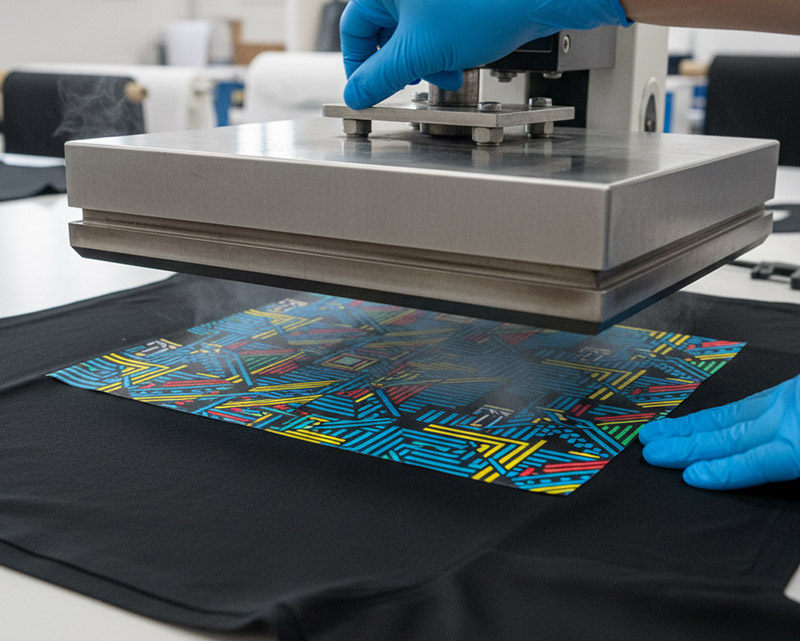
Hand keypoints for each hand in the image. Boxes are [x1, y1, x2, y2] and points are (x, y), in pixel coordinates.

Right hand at [340, 0, 631, 108]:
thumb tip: (356, 93)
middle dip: (399, 65)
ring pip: (412, 34)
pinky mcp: (456, 2)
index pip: (352, 28)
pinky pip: (436, 30)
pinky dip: (442, 51)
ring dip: (424, 63)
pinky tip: (457, 64)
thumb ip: (380, 77)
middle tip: (410, 83)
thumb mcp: (420, 52)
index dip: (357, 65)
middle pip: (384, 31)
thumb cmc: (485, 5)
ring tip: (443, 75)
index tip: (366, 90)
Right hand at [639, 375, 799, 489]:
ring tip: (660, 431)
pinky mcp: (791, 387)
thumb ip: (794, 466)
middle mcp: (786, 418)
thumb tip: (779, 492)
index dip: (719, 472)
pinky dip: (720, 412)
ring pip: (730, 415)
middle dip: (685, 444)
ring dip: (691, 426)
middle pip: (728, 436)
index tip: (688, 476)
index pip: (753, 463)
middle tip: (651, 450)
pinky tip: (704, 417)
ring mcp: (787, 398)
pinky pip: (747, 401)